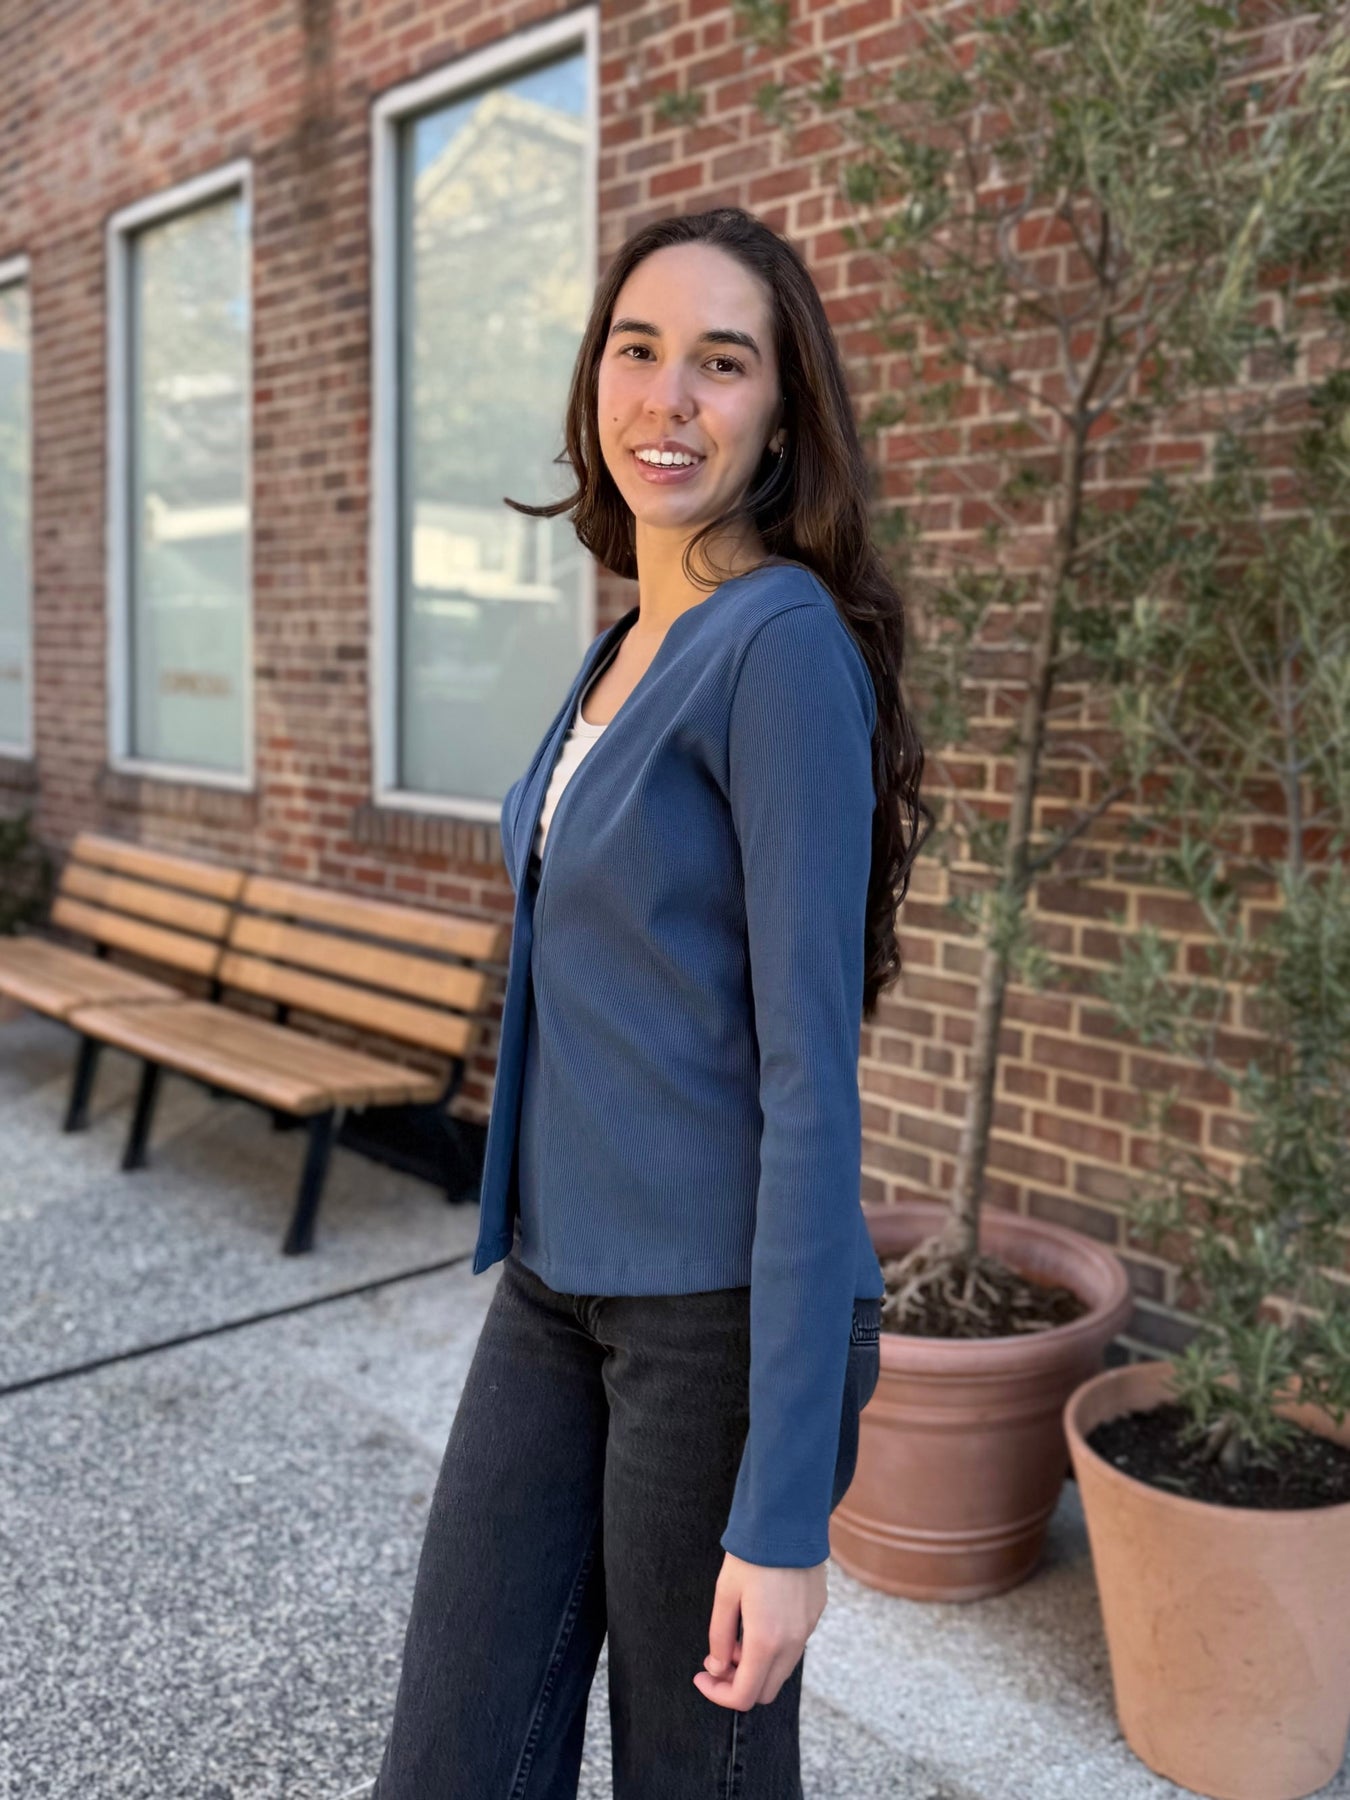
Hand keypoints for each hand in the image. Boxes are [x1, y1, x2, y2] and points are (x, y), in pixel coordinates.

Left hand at [692, 1551, 826, 1709]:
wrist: (788, 1521)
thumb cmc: (752, 1555)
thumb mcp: (725, 1594)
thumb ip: (719, 1636)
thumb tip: (717, 1667)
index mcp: (766, 1642)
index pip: (744, 1696)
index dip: (718, 1695)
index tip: (702, 1676)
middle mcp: (792, 1643)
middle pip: (765, 1690)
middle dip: (738, 1683)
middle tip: (718, 1659)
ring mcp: (808, 1629)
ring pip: (781, 1670)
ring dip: (757, 1666)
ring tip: (737, 1636)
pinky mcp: (816, 1614)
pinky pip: (794, 1646)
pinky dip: (775, 1648)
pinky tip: (760, 1620)